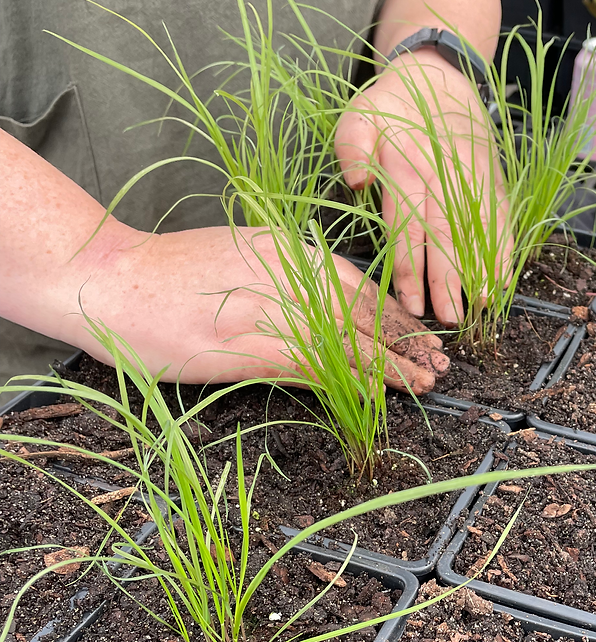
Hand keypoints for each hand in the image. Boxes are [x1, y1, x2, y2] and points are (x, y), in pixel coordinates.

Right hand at [74, 222, 448, 391]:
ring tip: (427, 381)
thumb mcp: (234, 258)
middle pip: (366, 310)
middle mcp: (290, 274)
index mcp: (285, 249)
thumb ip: (277, 278)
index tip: (418, 331)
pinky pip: (324, 365)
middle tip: (439, 361)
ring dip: (395, 362)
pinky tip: (382, 392)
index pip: (357, 282)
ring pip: (354, 339)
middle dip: (406, 338)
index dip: (393, 311)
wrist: (111, 280)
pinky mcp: (257, 347)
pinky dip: (358, 378)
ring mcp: (275, 309)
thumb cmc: (165, 275)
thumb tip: (312, 308)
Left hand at [334, 48, 508, 324]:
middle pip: (447, 234)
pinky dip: (504, 247)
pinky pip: (501, 217)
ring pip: (478, 228)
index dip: (411, 268)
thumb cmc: (390, 107)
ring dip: (482, 267)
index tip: (412, 303)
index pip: (408, 225)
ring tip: (484, 303)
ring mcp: (473, 178)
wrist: (437, 76)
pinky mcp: (492, 179)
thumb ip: (352, 145)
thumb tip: (357, 181)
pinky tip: (504, 278)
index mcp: (408, 165)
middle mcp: (445, 175)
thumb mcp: (358, 115)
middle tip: (449, 318)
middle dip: (449, 279)